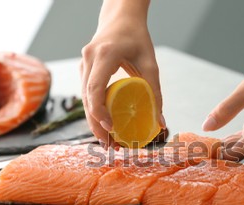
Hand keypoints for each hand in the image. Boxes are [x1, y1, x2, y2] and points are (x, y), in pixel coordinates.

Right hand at [80, 0, 163, 148]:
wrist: (120, 17)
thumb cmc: (137, 39)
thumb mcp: (150, 64)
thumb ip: (155, 93)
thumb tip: (160, 124)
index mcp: (103, 55)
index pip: (95, 89)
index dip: (99, 112)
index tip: (111, 130)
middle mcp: (88, 59)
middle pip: (86, 99)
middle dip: (96, 125)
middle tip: (109, 147)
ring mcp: (83, 64)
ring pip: (83, 99)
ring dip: (94, 122)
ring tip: (108, 142)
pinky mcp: (84, 69)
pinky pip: (86, 94)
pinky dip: (94, 112)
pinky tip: (105, 126)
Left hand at [202, 56, 243, 160]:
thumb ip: (227, 109)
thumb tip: (206, 127)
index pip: (235, 154)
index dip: (215, 157)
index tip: (195, 156)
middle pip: (237, 154)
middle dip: (215, 153)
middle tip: (190, 153)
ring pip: (240, 148)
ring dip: (222, 147)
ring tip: (197, 147)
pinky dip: (231, 139)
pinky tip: (215, 141)